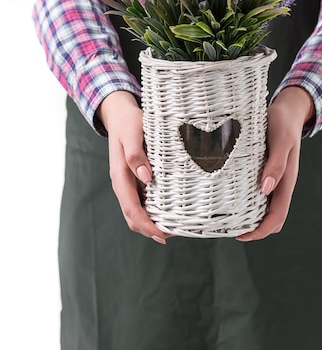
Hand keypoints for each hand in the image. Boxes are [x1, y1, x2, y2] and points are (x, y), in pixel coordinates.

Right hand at [98, 90, 168, 243]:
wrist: (120, 114)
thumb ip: (135, 155)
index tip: (161, 235)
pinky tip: (167, 210)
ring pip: (137, 209)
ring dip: (151, 221)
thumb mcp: (132, 133)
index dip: (146, 225)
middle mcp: (123, 182)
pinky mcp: (135, 177)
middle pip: (132, 216)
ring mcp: (128, 181)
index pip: (131, 209)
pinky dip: (152, 210)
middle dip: (149, 229)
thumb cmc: (128, 122)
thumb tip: (145, 178)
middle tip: (171, 235)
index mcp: (120, 175)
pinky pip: (141, 199)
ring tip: (173, 227)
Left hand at [236, 86, 313, 241]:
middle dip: (254, 229)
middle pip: (271, 217)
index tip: (241, 235)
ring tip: (228, 217)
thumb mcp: (281, 140)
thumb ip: (277, 163)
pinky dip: (248, 200)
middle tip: (229, 229)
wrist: (287, 109)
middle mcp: (280, 183)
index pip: (277, 217)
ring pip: (265, 206)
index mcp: (287, 180)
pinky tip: (233, 195)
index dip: (261, 231)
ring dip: (251, 216)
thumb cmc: (283, 123)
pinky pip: (259, 192)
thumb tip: (266, 190)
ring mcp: (274, 178)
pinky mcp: (267, 169)